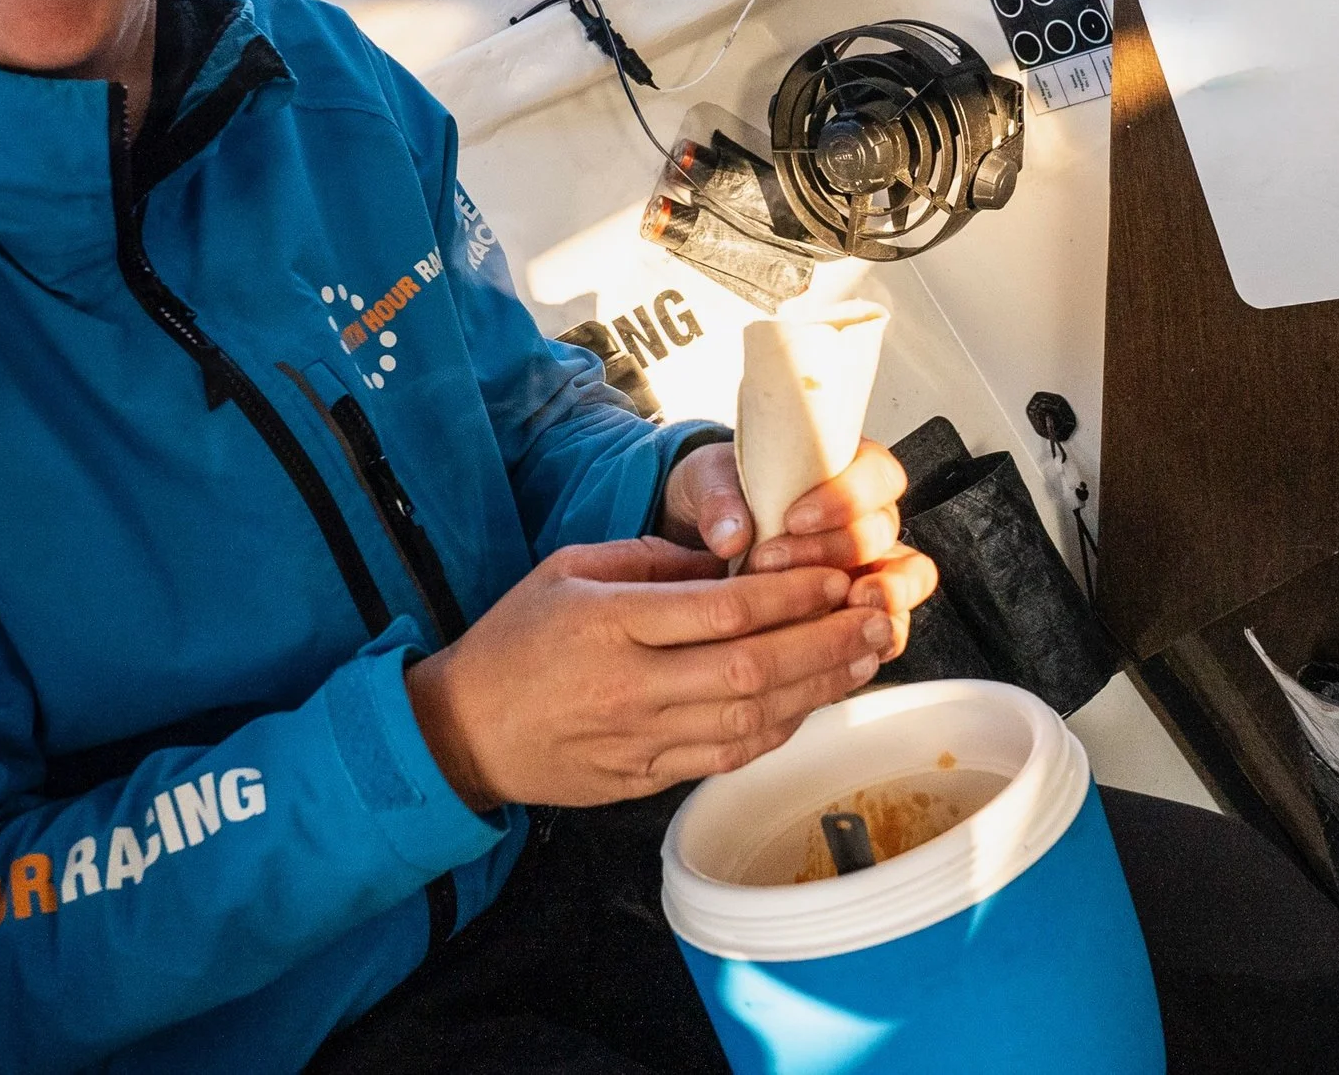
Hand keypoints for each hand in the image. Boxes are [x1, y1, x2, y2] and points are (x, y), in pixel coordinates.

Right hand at [403, 536, 895, 809]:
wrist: (462, 731)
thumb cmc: (515, 640)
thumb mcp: (570, 568)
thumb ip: (650, 560)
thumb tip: (728, 561)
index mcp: (612, 624)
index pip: (722, 611)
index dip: (790, 596)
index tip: (835, 577)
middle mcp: (632, 686)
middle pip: (751, 670)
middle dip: (824, 643)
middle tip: (876, 615)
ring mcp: (641, 739)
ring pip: (750, 720)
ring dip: (817, 689)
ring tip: (865, 655)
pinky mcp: (646, 777)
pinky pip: (727, 757)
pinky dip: (778, 731)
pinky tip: (812, 703)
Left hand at [660, 440, 935, 659]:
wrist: (700, 539)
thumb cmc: (720, 498)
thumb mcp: (707, 481)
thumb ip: (719, 499)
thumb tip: (732, 535)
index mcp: (842, 469)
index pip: (876, 474)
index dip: (847, 497)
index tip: (796, 517)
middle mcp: (864, 517)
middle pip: (882, 530)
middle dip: (834, 550)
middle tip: (777, 561)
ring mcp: (869, 565)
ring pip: (905, 577)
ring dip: (877, 593)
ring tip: (843, 603)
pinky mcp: (861, 611)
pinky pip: (892, 625)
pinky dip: (878, 635)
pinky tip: (844, 640)